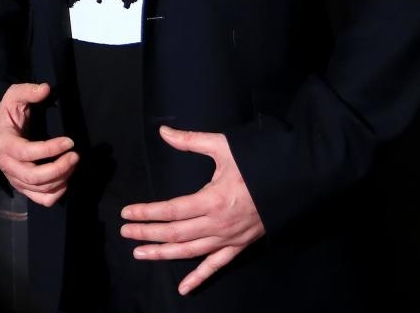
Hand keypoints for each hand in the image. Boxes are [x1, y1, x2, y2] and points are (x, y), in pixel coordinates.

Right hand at [0, 82, 76, 205]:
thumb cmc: (8, 114)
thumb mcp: (14, 96)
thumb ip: (28, 91)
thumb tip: (45, 89)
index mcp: (4, 143)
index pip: (27, 152)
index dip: (50, 149)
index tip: (69, 141)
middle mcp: (7, 165)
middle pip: (34, 176)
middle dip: (59, 168)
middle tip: (76, 156)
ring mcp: (15, 179)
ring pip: (40, 189)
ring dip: (61, 178)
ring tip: (73, 162)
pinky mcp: (23, 187)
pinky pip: (41, 199)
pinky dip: (56, 194)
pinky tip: (66, 179)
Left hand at [121, 126, 264, 295]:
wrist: (295, 180)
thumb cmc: (259, 162)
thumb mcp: (224, 146)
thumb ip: (190, 141)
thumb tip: (163, 131)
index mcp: (212, 199)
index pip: (170, 211)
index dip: (146, 213)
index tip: (126, 213)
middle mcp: (218, 223)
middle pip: (175, 233)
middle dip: (147, 233)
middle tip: (125, 232)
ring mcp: (229, 238)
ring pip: (190, 251)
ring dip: (163, 254)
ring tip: (140, 253)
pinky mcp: (240, 245)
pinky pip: (217, 265)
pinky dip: (199, 278)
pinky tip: (183, 288)